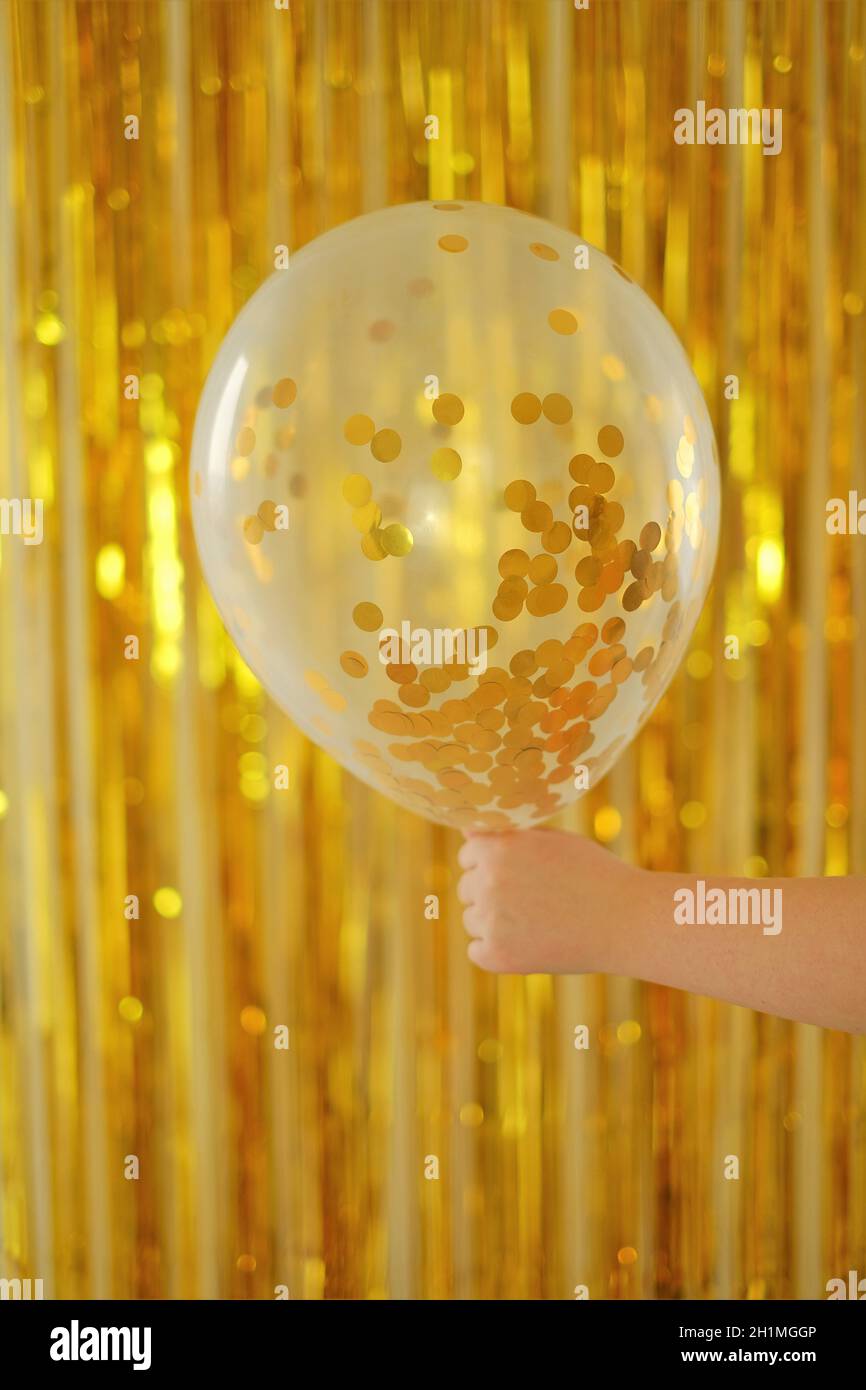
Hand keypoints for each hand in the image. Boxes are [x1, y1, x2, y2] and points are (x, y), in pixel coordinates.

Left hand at [457, 828, 639, 973]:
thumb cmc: (594, 875)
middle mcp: (489, 880)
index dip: (493, 864)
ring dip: (494, 923)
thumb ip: (508, 837)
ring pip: (472, 921)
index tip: (520, 876)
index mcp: (498, 847)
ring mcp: (491, 919)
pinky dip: (497, 951)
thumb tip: (467, 835)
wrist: (627, 920)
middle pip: (466, 889)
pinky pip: (477, 951)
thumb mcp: (552, 842)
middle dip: (491, 894)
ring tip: (538, 923)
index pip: (468, 855)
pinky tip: (530, 944)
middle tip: (533, 902)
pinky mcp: (498, 955)